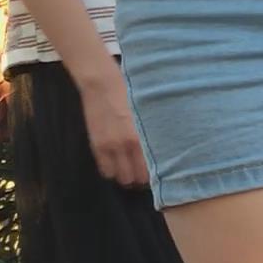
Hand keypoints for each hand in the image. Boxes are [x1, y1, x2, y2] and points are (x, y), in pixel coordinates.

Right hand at [76, 68, 150, 187]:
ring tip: (130, 168)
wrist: (102, 83)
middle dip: (142, 178)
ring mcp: (111, 147)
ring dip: (126, 176)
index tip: (159, 174)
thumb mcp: (150, 113)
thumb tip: (164, 152)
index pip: (153, 170)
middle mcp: (128, 145)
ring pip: (121, 178)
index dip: (157, 175)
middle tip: (144, 172)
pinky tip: (117, 163)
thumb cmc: (131, 94)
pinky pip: (105, 171)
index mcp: (145, 136)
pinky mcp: (97, 146)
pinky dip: (112, 171)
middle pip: (138, 177)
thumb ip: (155, 134)